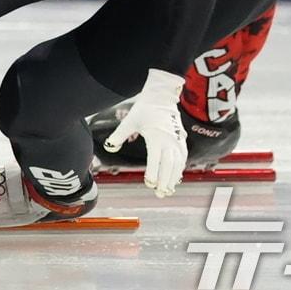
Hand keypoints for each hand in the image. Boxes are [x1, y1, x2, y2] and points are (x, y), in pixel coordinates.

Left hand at [102, 69, 187, 196]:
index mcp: (156, 137)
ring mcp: (177, 141)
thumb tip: (108, 146)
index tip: (148, 183)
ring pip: (178, 164)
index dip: (153, 173)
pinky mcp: (181, 140)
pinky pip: (182, 158)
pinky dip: (180, 169)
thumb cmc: (145, 108)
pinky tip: (176, 178)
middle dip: (164, 181)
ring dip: (173, 178)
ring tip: (168, 190)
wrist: (162, 96)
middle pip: (169, 166)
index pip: (155, 160)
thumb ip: (118, 135)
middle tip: (159, 193)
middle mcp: (169, 141)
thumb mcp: (129, 121)